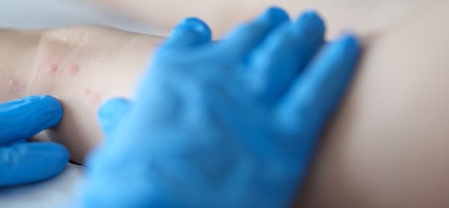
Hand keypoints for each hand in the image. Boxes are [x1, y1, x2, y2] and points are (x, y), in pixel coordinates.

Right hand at [79, 7, 359, 206]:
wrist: (159, 207)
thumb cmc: (131, 183)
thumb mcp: (117, 147)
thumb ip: (123, 122)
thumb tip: (115, 109)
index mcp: (172, 74)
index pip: (192, 39)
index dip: (207, 34)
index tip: (217, 30)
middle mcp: (216, 76)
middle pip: (249, 39)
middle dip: (266, 27)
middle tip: (281, 19)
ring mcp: (254, 100)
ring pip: (286, 52)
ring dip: (301, 33)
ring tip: (311, 22)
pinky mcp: (288, 134)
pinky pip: (319, 87)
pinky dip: (335, 62)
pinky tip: (347, 45)